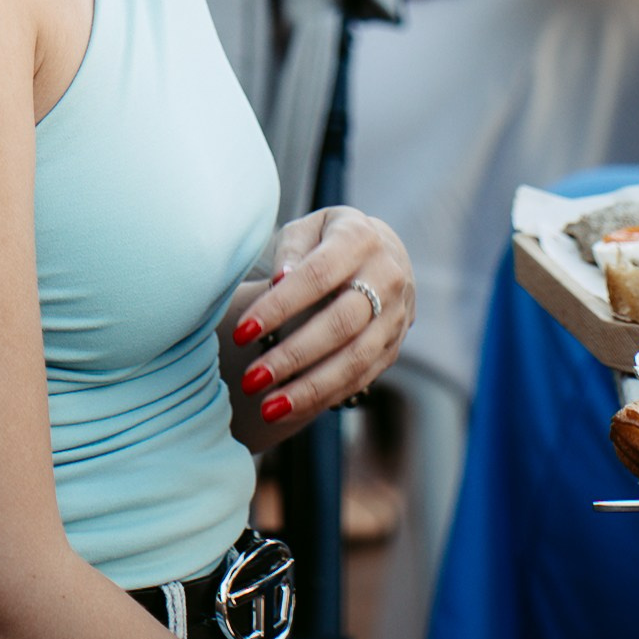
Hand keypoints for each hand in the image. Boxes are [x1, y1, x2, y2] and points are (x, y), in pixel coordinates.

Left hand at [221, 207, 412, 441]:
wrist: (382, 253)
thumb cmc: (326, 242)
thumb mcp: (306, 230)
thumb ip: (291, 251)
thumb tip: (279, 280)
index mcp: (359, 239)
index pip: (317, 276)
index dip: (279, 306)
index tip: (241, 332)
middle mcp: (387, 277)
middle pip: (340, 324)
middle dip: (292, 356)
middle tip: (251, 379)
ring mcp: (396, 315)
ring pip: (355, 359)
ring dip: (310, 388)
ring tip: (268, 408)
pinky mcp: (394, 346)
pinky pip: (362, 377)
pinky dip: (326, 396)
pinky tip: (291, 407)